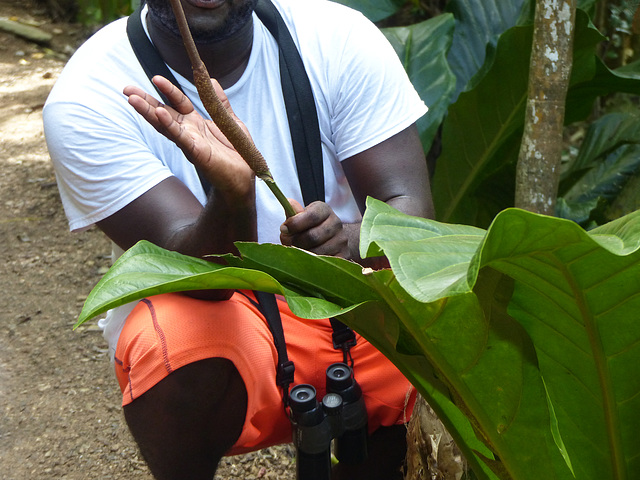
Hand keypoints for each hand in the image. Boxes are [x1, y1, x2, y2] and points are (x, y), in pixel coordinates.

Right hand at [123, 75, 253, 196]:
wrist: (246, 176)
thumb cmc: (238, 152)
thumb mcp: (230, 120)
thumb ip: (220, 102)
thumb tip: (211, 80)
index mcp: (196, 123)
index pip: (177, 102)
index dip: (167, 90)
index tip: (154, 78)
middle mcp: (189, 132)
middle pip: (162, 113)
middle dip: (145, 102)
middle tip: (126, 90)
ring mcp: (190, 142)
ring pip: (165, 125)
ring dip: (149, 112)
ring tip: (133, 100)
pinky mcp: (197, 153)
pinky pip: (181, 137)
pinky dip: (170, 126)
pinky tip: (160, 114)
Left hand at [280, 200, 350, 257]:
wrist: (332, 238)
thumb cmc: (311, 226)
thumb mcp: (302, 216)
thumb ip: (293, 213)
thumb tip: (288, 203)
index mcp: (324, 210)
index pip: (312, 216)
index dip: (295, 224)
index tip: (283, 229)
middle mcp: (336, 223)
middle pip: (313, 236)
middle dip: (296, 242)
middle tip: (287, 243)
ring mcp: (342, 240)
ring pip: (318, 252)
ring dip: (303, 254)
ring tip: (297, 252)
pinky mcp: (344, 255)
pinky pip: (326, 262)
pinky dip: (314, 263)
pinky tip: (308, 260)